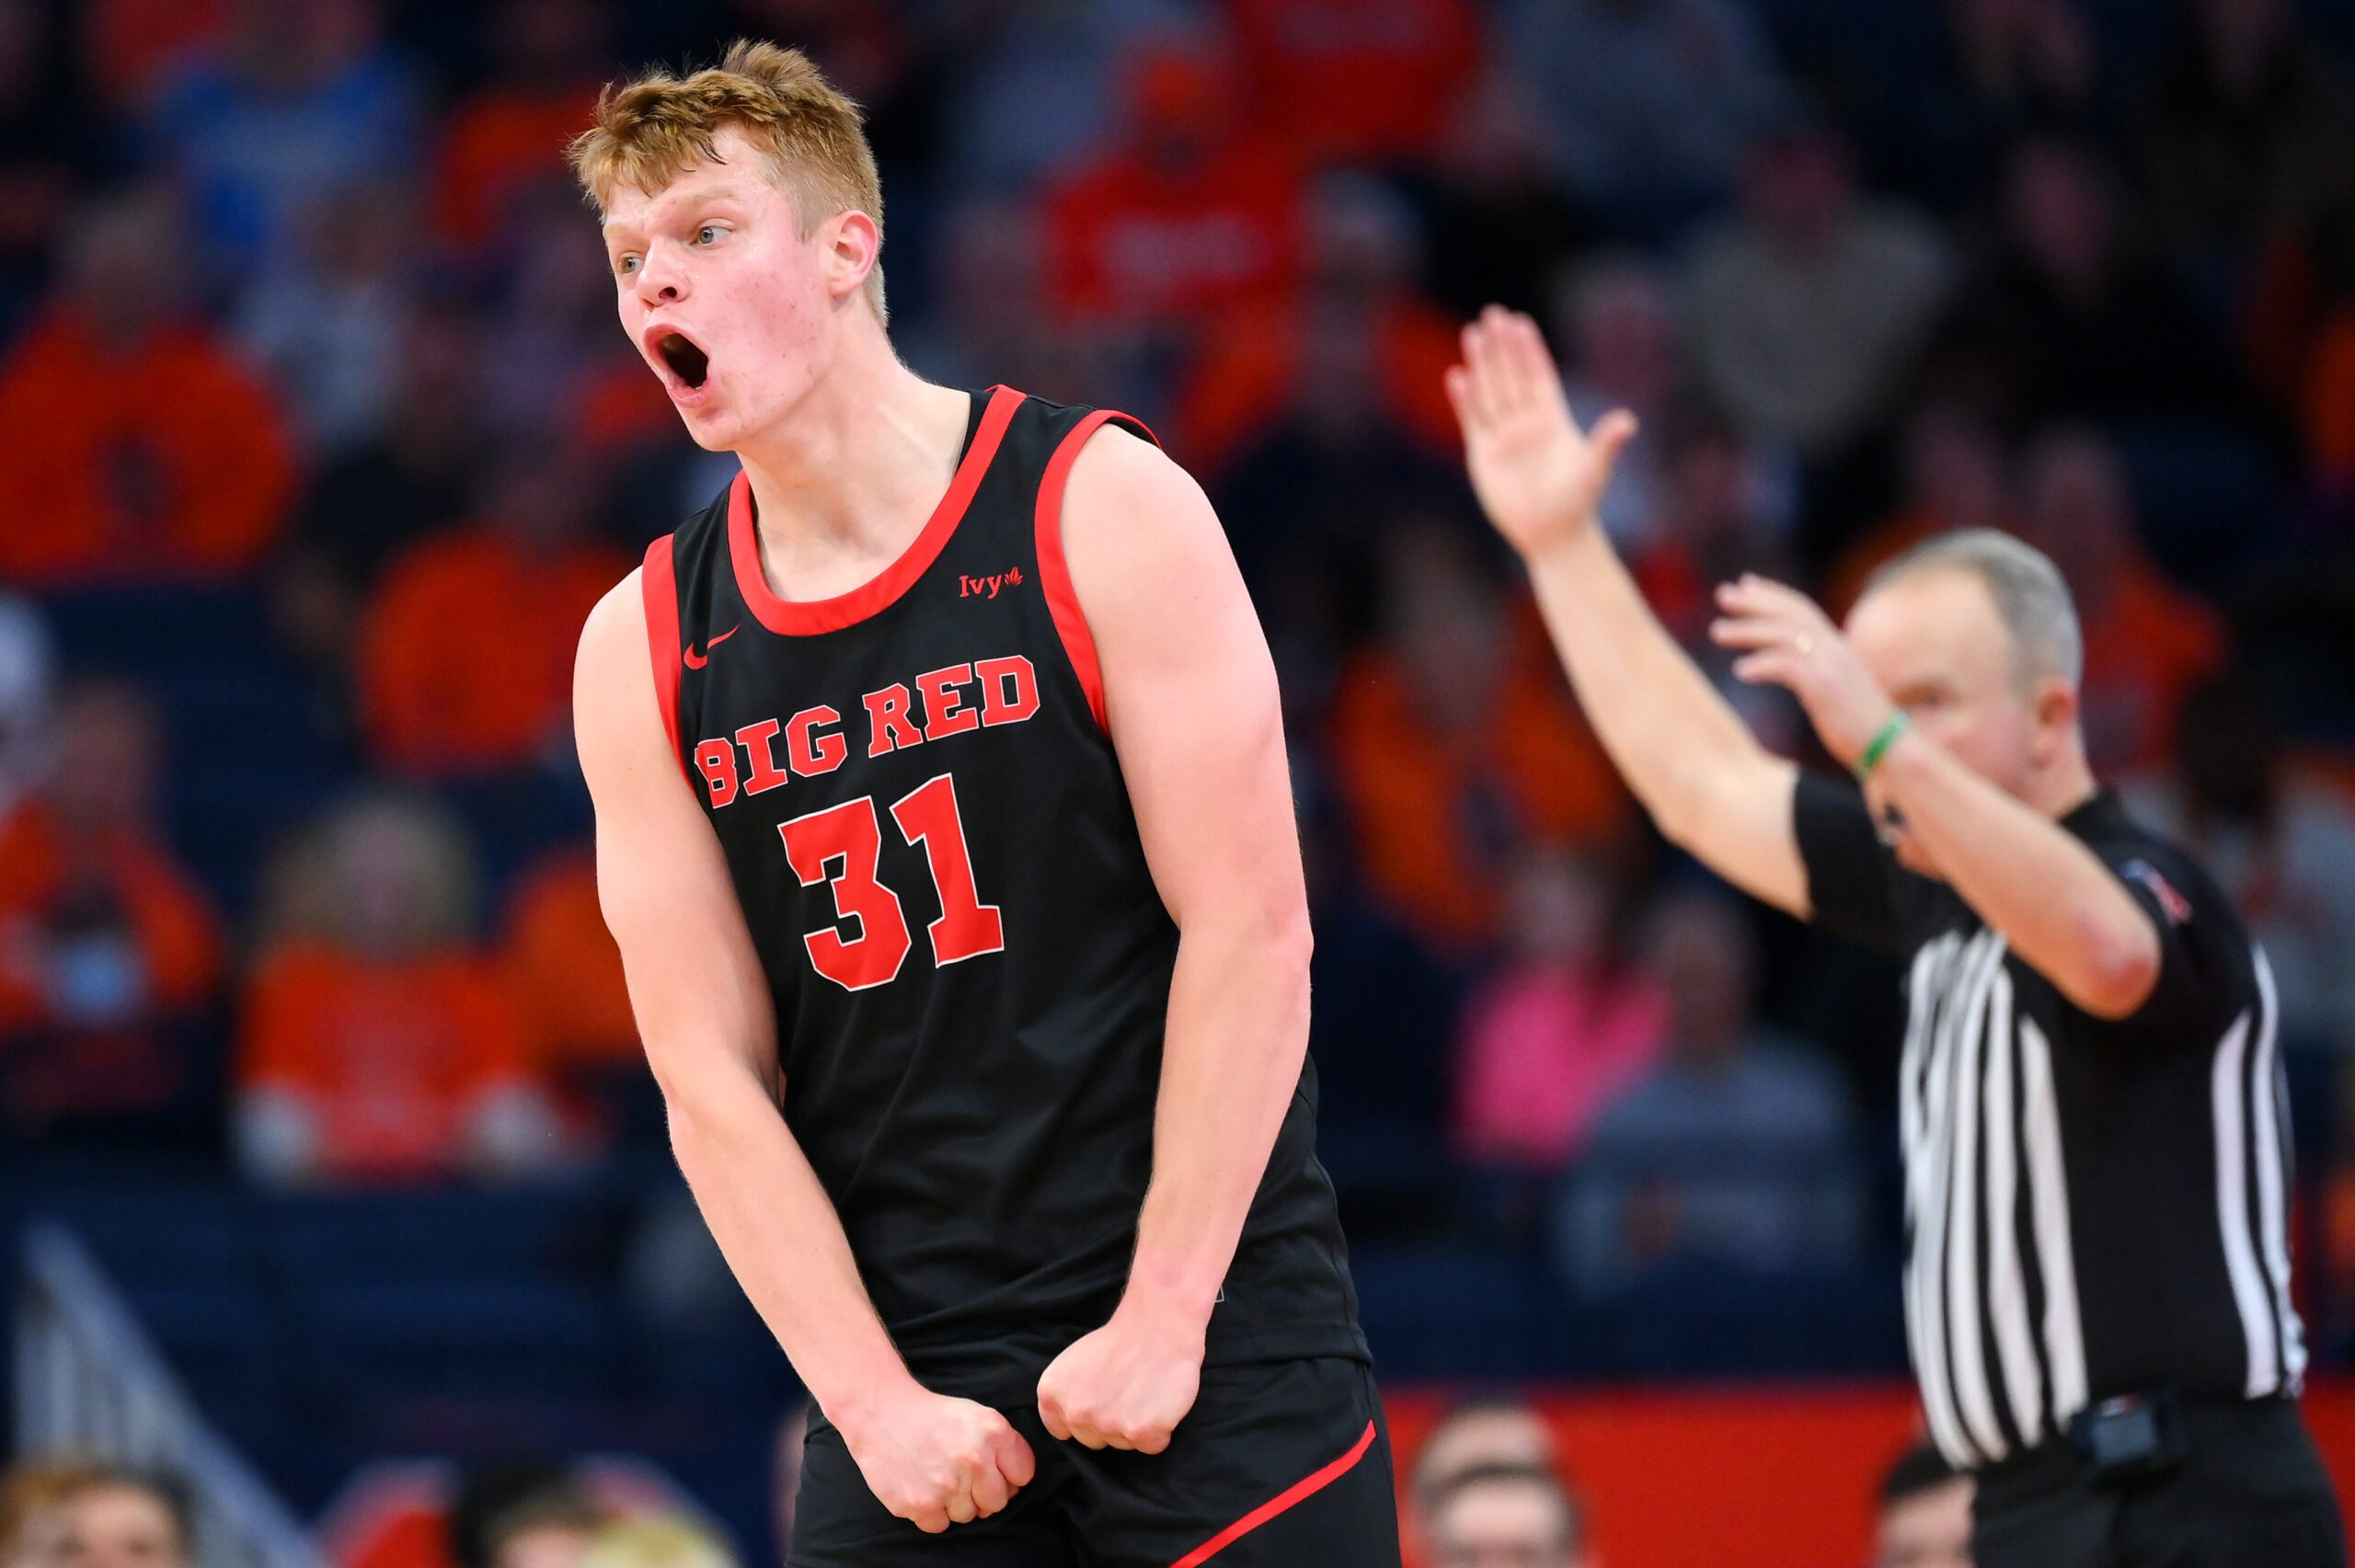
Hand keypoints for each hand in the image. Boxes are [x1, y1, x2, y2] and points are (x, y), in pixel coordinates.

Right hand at [835, 1382, 1035, 1533]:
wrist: (881, 1412)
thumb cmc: (933, 1416)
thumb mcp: (977, 1415)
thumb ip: (1004, 1446)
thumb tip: (1015, 1486)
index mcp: (993, 1432)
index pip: (1023, 1476)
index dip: (1007, 1475)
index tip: (990, 1470)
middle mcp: (973, 1459)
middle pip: (997, 1502)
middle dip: (982, 1493)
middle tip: (960, 1475)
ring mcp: (946, 1484)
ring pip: (968, 1516)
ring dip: (954, 1503)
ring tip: (937, 1476)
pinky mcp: (919, 1504)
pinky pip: (939, 1525)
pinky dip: (931, 1512)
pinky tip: (921, 1487)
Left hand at [1036, 1298, 1204, 1454]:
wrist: (1158, 1326)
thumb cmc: (1118, 1341)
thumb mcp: (1071, 1363)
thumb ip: (1065, 1396)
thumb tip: (1069, 1424)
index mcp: (1052, 1394)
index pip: (1062, 1431)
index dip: (1085, 1417)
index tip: (1101, 1400)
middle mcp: (1075, 1413)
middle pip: (1092, 1441)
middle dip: (1110, 1423)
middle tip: (1127, 1393)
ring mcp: (1108, 1425)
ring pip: (1123, 1444)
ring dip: (1136, 1426)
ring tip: (1144, 1392)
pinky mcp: (1141, 1432)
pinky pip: (1152, 1445)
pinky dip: (1160, 1430)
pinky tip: (1160, 1402)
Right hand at [1446, 305, 1638, 558]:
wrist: (1552, 534)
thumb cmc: (1578, 502)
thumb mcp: (1595, 469)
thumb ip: (1607, 442)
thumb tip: (1628, 421)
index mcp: (1553, 418)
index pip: (1539, 375)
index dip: (1530, 349)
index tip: (1521, 322)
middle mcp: (1526, 422)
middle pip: (1511, 375)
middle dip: (1502, 346)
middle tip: (1493, 313)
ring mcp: (1503, 436)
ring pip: (1490, 391)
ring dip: (1482, 363)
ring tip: (1473, 333)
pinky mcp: (1483, 455)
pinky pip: (1473, 420)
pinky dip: (1465, 399)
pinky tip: (1457, 376)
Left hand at [1709, 574, 1897, 766]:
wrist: (1891, 748)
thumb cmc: (1862, 727)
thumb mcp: (1837, 691)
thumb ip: (1818, 673)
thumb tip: (1795, 670)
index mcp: (1837, 648)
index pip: (1801, 609)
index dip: (1772, 594)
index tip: (1745, 583)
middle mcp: (1834, 649)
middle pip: (1790, 613)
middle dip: (1754, 602)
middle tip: (1722, 594)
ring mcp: (1831, 666)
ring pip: (1783, 635)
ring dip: (1747, 630)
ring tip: (1716, 631)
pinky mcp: (1825, 687)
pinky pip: (1787, 666)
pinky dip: (1762, 665)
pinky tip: (1740, 672)